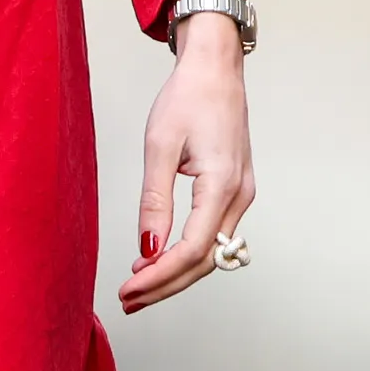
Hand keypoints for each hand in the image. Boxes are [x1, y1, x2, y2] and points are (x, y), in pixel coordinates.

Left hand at [120, 14, 255, 314]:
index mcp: (222, 184)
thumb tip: (147, 247)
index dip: (159, 275)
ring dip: (175, 274)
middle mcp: (239, 196)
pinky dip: (187, 255)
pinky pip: (214, 236)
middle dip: (165, 285)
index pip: (192, 250)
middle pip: (204, 262)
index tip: (129, 287)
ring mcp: (241, 195)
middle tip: (128, 300)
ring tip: (138, 287)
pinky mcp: (235, 192)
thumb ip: (155, 200)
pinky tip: (159, 260)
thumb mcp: (160, 147)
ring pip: (211, 253)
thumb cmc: (188, 99)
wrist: (215, 70)